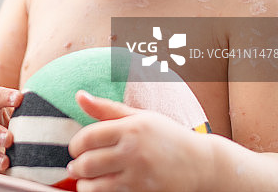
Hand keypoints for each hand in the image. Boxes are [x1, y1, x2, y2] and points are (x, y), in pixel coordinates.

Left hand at [67, 91, 206, 191]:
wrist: (203, 165)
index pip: (87, 137)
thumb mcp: (139, 117)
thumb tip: (79, 95)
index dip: (75, 145)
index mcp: (131, 129)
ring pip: (96, 186)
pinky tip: (102, 188)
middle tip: (75, 167)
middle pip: (88, 163)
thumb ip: (106, 108)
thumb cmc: (167, 136)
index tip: (75, 149)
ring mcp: (140, 176)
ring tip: (84, 181)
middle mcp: (134, 152)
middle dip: (76, 167)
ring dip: (84, 184)